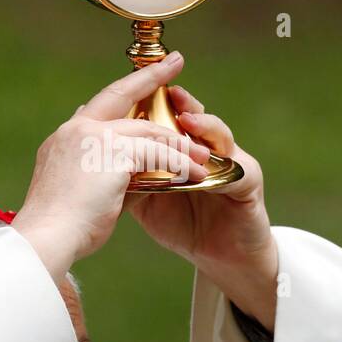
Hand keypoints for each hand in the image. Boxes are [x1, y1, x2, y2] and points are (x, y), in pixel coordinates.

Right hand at [11, 53, 211, 284]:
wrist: (47, 237)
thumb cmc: (62, 227)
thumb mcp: (84, 194)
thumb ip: (110, 177)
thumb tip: (145, 175)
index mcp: (65, 138)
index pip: (99, 106)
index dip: (123, 90)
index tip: (139, 77)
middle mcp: (77, 129)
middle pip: (121, 96)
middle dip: (151, 77)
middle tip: (175, 61)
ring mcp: (93, 137)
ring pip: (147, 131)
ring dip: (178, 143)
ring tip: (202, 153)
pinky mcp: (113, 152)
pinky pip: (157, 154)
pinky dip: (179, 164)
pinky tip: (195, 175)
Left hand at [124, 79, 277, 330]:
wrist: (218, 257)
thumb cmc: (181, 224)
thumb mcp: (145, 197)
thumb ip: (126, 172)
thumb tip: (93, 150)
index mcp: (182, 147)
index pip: (169, 116)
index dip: (156, 100)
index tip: (134, 85)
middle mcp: (208, 148)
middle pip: (195, 117)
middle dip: (181, 103)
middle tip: (169, 92)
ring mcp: (231, 162)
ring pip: (220, 135)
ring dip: (204, 126)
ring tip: (186, 122)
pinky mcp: (248, 183)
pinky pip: (236, 170)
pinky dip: (220, 166)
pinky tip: (206, 164)